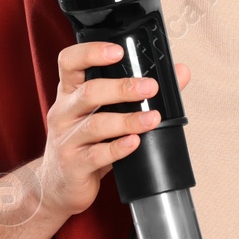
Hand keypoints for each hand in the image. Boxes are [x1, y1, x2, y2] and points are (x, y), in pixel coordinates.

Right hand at [38, 41, 190, 219]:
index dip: (91, 52)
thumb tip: (180, 73)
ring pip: (96, 125)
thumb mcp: (104, 113)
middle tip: (150, 87)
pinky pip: (97, 155)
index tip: (118, 51)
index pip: (69, 62)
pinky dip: (118, 148)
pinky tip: (135, 142)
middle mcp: (64, 113)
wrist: (58, 186)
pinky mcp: (73, 166)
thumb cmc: (85, 143)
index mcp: (69, 93)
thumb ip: (138, 93)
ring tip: (153, 118)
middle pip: (89, 92)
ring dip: (128, 120)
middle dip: (122, 88)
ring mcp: (66, 140)